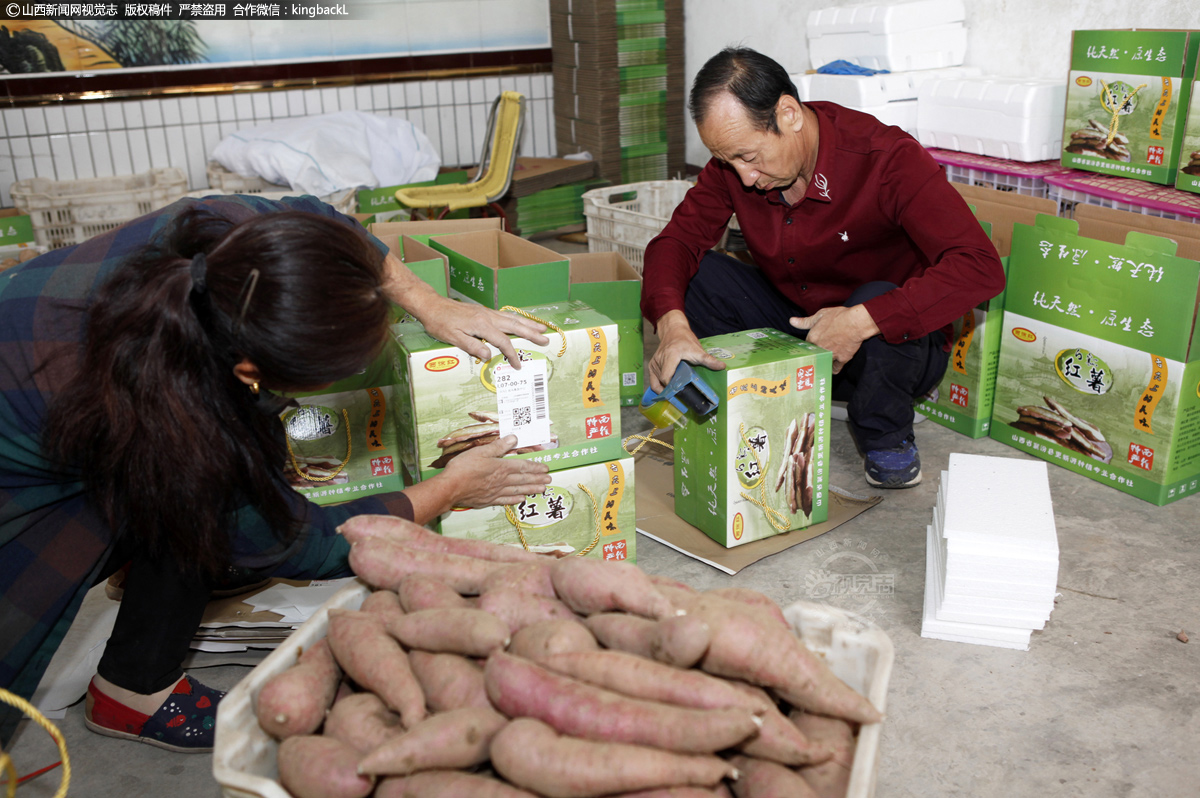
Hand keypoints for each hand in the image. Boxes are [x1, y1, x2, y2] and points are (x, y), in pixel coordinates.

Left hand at [382, 251, 547, 367]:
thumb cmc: (440, 323)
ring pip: (512, 318)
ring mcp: (486, 312)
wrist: (431, 305)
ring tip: (541, 327)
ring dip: (528, 323)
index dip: (512, 354)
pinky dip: (517, 319)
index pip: (503, 342)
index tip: (518, 366)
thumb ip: (472, 346)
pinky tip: (520, 321)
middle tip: (546, 339)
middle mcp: (488, 316)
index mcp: (482, 325)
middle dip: (531, 333)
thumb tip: (488, 355)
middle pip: (514, 326)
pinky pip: (505, 315)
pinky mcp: (483, 311)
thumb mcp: (453, 338)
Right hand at [438, 435, 551, 507]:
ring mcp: (496, 492)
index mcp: (501, 467)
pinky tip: (522, 499)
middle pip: (523, 479)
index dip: (535, 467)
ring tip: (542, 490)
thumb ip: (498, 446)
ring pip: (518, 490)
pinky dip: (515, 500)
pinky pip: (506, 500)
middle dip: (537, 479)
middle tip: (549, 480)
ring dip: (531, 489)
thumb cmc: (463, 468)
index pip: (522, 466)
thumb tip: (514, 438)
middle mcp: (502, 480)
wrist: (450, 488)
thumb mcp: (480, 451)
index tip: (545, 468)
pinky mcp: (488, 500)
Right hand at [646, 310, 725, 392]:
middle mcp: (660, 360)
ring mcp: (654, 363)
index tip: (682, 393)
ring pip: (657, 383)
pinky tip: (667, 391)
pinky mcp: (652, 365)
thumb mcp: (697, 350)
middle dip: (671, 391)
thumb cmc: (685, 340)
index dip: (672, 388)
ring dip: (665, 390)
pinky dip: (659, 388)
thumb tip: (722, 366)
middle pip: (662, 382)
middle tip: (681, 397)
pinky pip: (653, 381)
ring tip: (676, 394)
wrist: (673, 331)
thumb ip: (708, 360)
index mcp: (671, 356)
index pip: (666, 378)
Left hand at [790, 305, 879, 373]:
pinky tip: (831, 368)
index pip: (806, 346)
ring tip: (821, 364)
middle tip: (815, 356)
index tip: (811, 347)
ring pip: (822, 364)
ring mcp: (831, 355)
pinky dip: (833, 369)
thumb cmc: (839, 316)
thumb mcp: (820, 315)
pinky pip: (835, 369)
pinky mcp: (842, 359)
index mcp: (813, 338)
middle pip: (813, 356)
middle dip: (814, 356)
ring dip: (822, 364)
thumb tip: (792, 321)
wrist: (856, 322)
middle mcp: (820, 348)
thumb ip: (805, 321)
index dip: (809, 346)